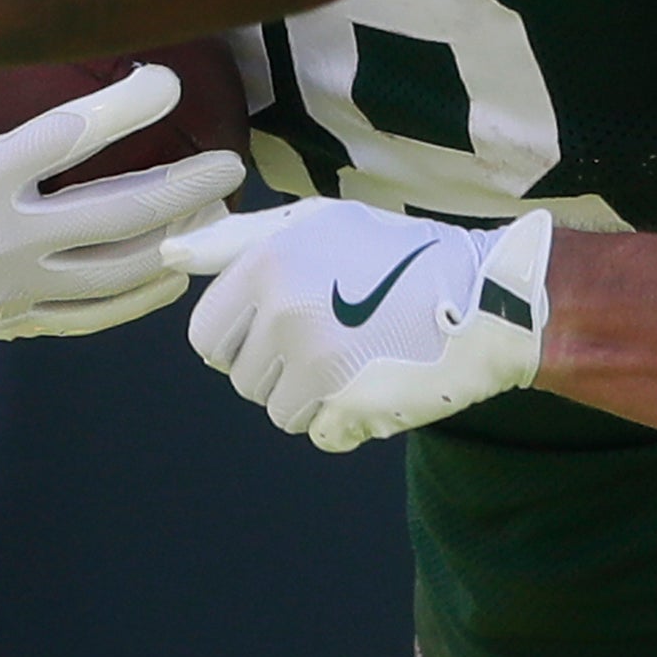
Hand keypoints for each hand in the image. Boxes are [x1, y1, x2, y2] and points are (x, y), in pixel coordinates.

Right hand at [0, 69, 243, 338]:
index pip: (68, 137)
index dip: (127, 106)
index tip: (170, 78)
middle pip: (118, 214)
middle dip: (186, 185)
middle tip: (233, 159)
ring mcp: (7, 288)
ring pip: (116, 272)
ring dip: (177, 241)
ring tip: (217, 208)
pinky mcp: (9, 320)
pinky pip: (91, 314)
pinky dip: (141, 293)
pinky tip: (175, 266)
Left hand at [171, 198, 553, 449]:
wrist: (486, 296)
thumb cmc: (395, 255)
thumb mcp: (315, 223)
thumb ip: (236, 239)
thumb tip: (169, 254)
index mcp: (268, 265)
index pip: (207, 338)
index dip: (244, 336)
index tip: (290, 320)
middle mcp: (285, 313)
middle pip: (242, 379)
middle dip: (279, 365)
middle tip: (336, 333)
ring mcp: (317, 364)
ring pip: (278, 410)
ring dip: (312, 394)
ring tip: (361, 354)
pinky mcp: (350, 407)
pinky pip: (318, 433)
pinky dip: (345, 420)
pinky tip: (379, 380)